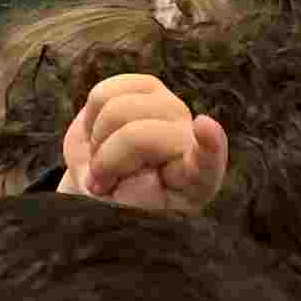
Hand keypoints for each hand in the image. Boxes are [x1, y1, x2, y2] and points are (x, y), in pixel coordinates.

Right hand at [62, 73, 227, 213]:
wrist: (98, 183)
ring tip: (102, 161)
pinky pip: (105, 91)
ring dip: (97, 139)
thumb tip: (143, 162)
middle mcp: (189, 139)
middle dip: (106, 160)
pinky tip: (102, 134)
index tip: (205, 126)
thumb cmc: (117, 203)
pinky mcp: (148, 88)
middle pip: (136, 136)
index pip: (207, 162)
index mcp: (193, 183)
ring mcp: (171, 109)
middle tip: (101, 183)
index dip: (208, 143)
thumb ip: (137, 193)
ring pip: (116, 109)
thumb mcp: (122, 211)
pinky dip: (91, 116)